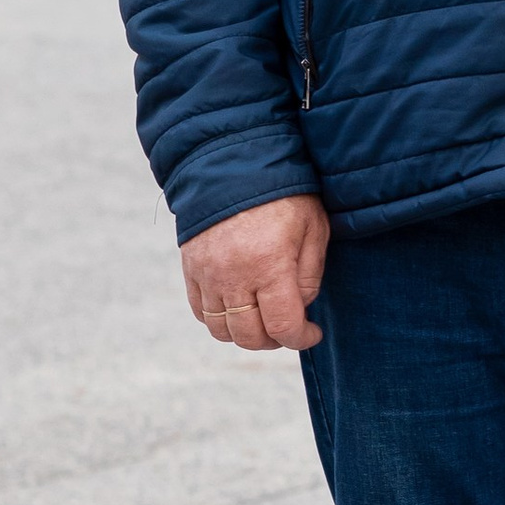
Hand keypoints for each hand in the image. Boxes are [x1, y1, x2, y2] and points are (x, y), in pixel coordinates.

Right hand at [182, 194, 330, 352]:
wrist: (233, 163)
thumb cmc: (283, 193)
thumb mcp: (313, 228)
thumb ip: (310, 275)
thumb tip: (300, 308)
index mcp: (268, 265)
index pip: (282, 326)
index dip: (301, 338)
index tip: (313, 333)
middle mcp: (233, 276)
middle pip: (249, 336)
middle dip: (275, 340)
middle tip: (289, 327)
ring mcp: (207, 274)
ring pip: (221, 330)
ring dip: (246, 333)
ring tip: (264, 319)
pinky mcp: (190, 268)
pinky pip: (201, 312)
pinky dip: (220, 319)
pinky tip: (239, 307)